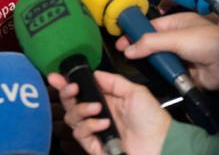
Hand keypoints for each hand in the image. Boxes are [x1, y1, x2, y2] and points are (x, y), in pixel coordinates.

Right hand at [48, 71, 170, 154]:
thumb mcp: (135, 91)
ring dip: (81, 109)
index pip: (81, 90)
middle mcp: (98, 114)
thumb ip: (113, 81)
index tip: (57, 77)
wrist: (161, 142)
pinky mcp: (95, 145)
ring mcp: (96, 130)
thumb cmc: (152, 119)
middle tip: (72, 89)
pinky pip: (80, 133)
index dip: (67, 83)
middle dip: (67, 93)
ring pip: (72, 117)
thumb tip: (94, 73)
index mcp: (106, 100)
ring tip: (97, 108)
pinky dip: (89, 125)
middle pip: (71, 103)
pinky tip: (103, 123)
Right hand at [115, 11, 218, 92]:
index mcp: (178, 23)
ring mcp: (182, 56)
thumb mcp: (176, 37)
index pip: (151, 26)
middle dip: (139, 48)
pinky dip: (160, 75)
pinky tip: (150, 76)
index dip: (136, 32)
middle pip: (153, 43)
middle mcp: (179, 38)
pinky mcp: (185, 72)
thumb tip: (129, 49)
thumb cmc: (208, 42)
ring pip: (159, 59)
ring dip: (150, 62)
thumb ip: (151, 43)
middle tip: (123, 53)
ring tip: (133, 65)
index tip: (121, 40)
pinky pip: (168, 73)